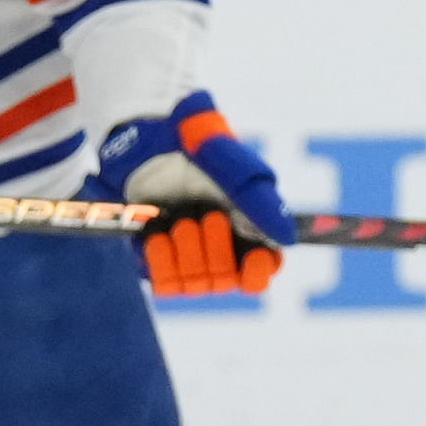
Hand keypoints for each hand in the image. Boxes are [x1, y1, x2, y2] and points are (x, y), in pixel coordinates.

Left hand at [86, 97, 292, 296]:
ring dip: (187, 250)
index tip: (252, 258)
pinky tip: (157, 233)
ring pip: (197, 284)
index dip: (258, 271)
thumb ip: (259, 200)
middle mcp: (216, 248)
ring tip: (177, 217)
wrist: (138, 142)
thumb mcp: (228, 165)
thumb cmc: (189, 146)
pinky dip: (161, 259)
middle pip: (227, 280)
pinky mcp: (155, 263)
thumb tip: (287, 238)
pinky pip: (164, 284)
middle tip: (207, 215)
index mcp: (243, 226)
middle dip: (216, 247)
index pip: (261, 269)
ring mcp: (184, 258)